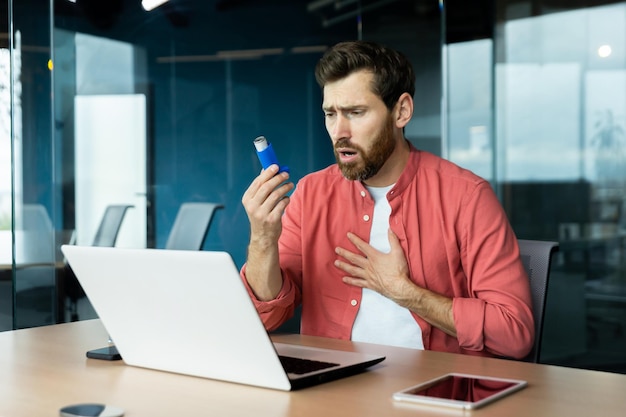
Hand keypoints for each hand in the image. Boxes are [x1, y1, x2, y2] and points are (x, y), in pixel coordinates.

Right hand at [241, 165, 293, 244]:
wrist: (263, 237)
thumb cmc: (261, 215)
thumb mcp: (257, 202)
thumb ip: (261, 187)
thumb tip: (267, 169)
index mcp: (247, 199)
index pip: (258, 182)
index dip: (268, 173)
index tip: (276, 166)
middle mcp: (252, 206)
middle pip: (267, 187)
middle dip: (278, 178)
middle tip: (286, 173)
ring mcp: (262, 214)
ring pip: (276, 195)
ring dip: (285, 187)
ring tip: (290, 184)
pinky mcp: (272, 220)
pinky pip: (282, 204)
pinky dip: (286, 199)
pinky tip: (287, 198)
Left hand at [335, 229, 456, 336]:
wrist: (399, 288)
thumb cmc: (399, 271)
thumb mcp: (398, 252)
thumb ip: (393, 240)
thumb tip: (390, 229)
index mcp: (375, 257)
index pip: (362, 246)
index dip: (354, 240)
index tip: (348, 235)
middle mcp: (369, 266)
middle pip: (354, 258)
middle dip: (344, 253)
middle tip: (336, 250)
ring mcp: (368, 276)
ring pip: (353, 270)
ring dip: (344, 266)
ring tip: (336, 263)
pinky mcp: (370, 284)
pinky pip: (358, 282)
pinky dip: (350, 281)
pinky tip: (344, 279)